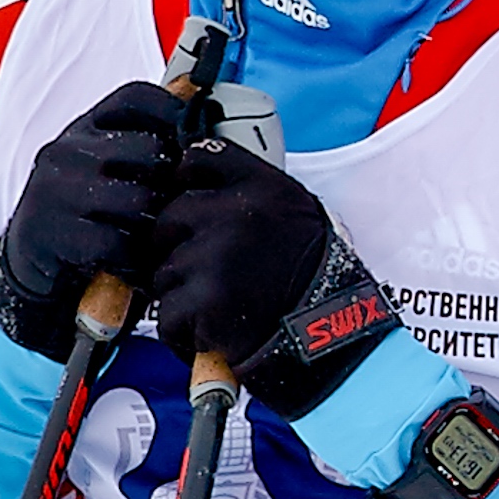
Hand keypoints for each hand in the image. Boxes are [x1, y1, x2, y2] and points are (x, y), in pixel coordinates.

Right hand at [0, 82, 187, 356]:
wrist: (31, 262)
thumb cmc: (86, 212)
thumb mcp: (110, 168)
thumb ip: (148, 147)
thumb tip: (205, 134)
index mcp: (84, 128)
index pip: (139, 99)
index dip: (175, 116)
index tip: (190, 143)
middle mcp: (65, 151)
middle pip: (151, 152)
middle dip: (170, 185)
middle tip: (167, 210)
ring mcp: (55, 190)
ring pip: (139, 200)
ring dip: (154, 227)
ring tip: (149, 240)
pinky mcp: (52, 232)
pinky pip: (118, 243)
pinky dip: (133, 259)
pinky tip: (130, 263)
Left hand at [142, 135, 403, 412]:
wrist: (336, 338)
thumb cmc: (316, 280)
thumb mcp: (297, 213)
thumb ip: (250, 194)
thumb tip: (196, 185)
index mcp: (262, 187)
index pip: (196, 160)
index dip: (187, 184)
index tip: (197, 206)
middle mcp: (236, 214)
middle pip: (169, 218)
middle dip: (181, 248)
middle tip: (217, 273)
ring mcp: (215, 256)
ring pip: (162, 270)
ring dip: (184, 292)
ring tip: (227, 304)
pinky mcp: (201, 300)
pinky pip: (167, 314)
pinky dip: (186, 330)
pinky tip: (220, 330)